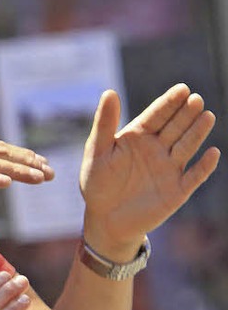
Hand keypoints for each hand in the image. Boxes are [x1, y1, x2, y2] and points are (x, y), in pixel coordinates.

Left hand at [79, 84, 219, 257]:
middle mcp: (157, 149)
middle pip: (175, 127)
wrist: (106, 220)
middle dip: (186, 113)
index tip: (182, 89)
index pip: (156, 115)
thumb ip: (104, 124)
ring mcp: (169, 169)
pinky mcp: (178, 190)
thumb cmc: (97, 184)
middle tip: (195, 100)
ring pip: (187, 146)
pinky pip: (194, 176)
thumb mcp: (97, 153)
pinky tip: (212, 153)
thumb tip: (109, 92)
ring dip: (197, 133)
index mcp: (138, 137)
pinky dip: (204, 166)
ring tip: (206, 116)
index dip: (169, 103)